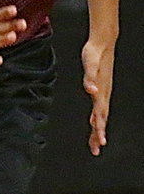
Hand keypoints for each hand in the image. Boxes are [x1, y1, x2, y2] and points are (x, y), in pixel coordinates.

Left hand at [82, 40, 113, 155]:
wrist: (102, 43)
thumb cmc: (95, 53)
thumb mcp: (90, 64)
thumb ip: (90, 78)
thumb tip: (91, 90)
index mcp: (101, 91)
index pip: (100, 115)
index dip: (100, 129)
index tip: (100, 141)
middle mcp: (103, 94)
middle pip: (101, 119)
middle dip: (98, 135)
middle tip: (96, 150)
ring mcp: (103, 92)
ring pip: (100, 116)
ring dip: (97, 130)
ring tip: (95, 144)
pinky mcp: (100, 89)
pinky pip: (98, 109)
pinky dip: (96, 119)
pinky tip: (94, 124)